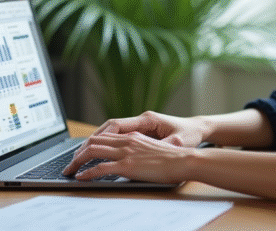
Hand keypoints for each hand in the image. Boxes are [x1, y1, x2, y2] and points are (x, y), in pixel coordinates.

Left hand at [61, 131, 191, 183]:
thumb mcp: (153, 150)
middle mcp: (127, 141)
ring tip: (69, 170)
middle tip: (69, 163)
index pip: (104, 136)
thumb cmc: (174, 158)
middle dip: (77, 152)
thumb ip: (139, 151)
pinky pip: (101, 168)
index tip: (81, 153)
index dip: (89, 144)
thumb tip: (129, 159)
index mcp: (133, 136)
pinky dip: (87, 173)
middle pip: (94, 141)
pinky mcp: (128, 166)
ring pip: (93, 151)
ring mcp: (126, 152)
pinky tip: (81, 178)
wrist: (185, 160)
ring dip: (77, 161)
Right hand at [92, 111, 206, 146]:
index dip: (100, 137)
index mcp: (147, 120)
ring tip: (81, 156)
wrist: (198, 128)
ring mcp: (140, 126)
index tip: (87, 148)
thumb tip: (151, 154)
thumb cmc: (189, 134)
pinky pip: (118, 137)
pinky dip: (106, 144)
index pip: (116, 125)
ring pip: (111, 131)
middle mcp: (140, 120)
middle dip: (91, 141)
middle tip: (77, 156)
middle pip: (109, 128)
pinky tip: (98, 154)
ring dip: (96, 142)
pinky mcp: (141, 133)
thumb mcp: (178, 143)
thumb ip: (163, 147)